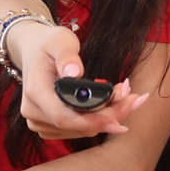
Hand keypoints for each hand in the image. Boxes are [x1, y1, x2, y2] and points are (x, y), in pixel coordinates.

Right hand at [8, 21, 146, 138]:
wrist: (34, 51)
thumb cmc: (49, 44)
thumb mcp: (59, 40)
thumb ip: (67, 55)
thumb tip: (74, 72)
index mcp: (36, 92)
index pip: (63, 116)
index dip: (91, 121)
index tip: (117, 120)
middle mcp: (34, 112)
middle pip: (77, 126)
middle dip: (110, 115)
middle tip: (135, 99)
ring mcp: (40, 122)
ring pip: (81, 130)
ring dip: (108, 116)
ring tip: (127, 95)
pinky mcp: (49, 126)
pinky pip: (79, 129)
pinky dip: (99, 119)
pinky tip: (114, 103)